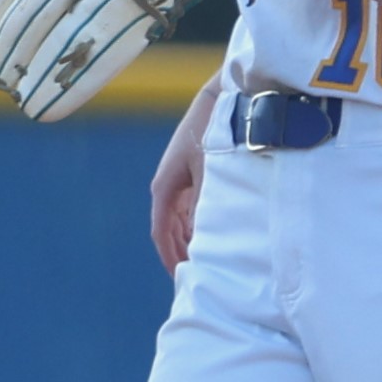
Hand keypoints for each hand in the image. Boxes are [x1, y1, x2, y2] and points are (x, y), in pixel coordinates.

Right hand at [147, 125, 205, 272]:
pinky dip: (193, 226)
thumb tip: (199, 236)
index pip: (161, 232)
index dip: (169, 256)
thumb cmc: (213, 135)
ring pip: (177, 222)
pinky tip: (207, 237)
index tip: (179, 277)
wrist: (220, 103)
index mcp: (164, 189)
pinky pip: (186, 210)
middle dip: (177, 253)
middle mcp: (166, 188)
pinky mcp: (188, 177)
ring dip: (186, 241)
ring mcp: (176, 183)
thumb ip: (203, 206)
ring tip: (200, 262)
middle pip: (168, 230)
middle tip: (192, 277)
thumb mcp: (209, 174)